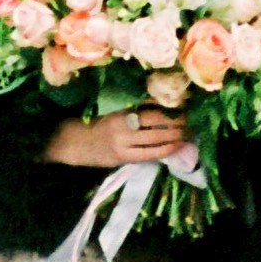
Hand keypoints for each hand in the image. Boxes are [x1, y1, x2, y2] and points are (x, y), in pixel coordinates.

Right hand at [44, 106, 191, 169]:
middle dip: (178, 121)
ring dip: (176, 136)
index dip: (170, 106)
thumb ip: (132, 108)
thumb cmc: (90, 122)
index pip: (151, 107)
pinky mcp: (123, 158)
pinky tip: (175, 146)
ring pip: (158, 140)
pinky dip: (165, 150)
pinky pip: (150, 155)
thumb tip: (160, 104)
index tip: (184, 103)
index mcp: (119, 110)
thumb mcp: (110, 109)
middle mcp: (122, 126)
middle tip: (192, 118)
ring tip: (188, 132)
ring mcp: (123, 145)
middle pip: (158, 122)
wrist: (68, 143)